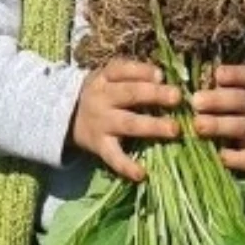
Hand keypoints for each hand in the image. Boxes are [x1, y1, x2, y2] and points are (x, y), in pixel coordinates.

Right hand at [72, 59, 180, 182]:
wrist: (66, 116)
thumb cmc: (102, 92)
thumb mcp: (110, 77)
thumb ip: (134, 74)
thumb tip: (163, 76)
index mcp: (105, 77)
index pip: (122, 70)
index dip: (142, 71)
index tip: (161, 75)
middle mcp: (102, 98)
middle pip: (130, 94)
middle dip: (154, 95)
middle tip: (177, 97)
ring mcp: (101, 123)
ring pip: (128, 123)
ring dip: (152, 126)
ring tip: (174, 129)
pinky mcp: (100, 146)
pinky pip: (113, 157)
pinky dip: (127, 166)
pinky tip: (142, 174)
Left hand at [191, 65, 244, 173]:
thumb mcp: (241, 92)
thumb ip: (220, 87)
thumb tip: (189, 83)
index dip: (235, 75)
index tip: (217, 75)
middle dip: (219, 101)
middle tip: (196, 102)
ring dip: (221, 125)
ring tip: (199, 125)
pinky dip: (236, 158)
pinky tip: (219, 154)